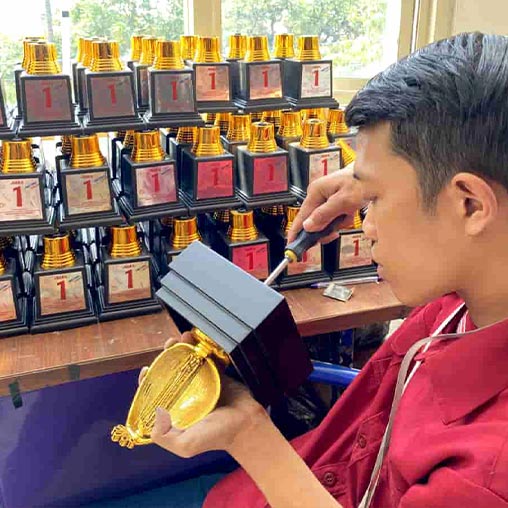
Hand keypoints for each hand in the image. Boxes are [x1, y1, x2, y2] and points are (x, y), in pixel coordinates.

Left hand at [138, 333, 268, 458]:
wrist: (246, 426)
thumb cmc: (216, 438)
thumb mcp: (186, 446)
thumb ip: (165, 438)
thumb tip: (154, 416)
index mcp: (176, 409)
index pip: (156, 391)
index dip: (150, 379)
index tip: (148, 369)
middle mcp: (187, 394)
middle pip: (171, 371)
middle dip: (167, 356)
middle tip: (170, 344)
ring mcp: (202, 382)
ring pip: (188, 361)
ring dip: (184, 347)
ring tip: (184, 337)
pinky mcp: (217, 373)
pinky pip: (207, 357)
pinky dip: (203, 347)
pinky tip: (200, 339)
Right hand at [287, 163, 365, 243]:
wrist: (373, 175)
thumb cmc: (361, 182)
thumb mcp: (344, 201)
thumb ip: (324, 214)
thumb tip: (308, 226)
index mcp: (316, 192)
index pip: (301, 217)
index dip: (296, 233)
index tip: (291, 245)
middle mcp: (317, 195)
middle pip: (313, 222)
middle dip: (326, 228)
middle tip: (335, 231)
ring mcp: (324, 199)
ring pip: (324, 222)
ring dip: (337, 223)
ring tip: (347, 215)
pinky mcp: (331, 203)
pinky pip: (332, 219)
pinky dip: (341, 220)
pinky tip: (348, 214)